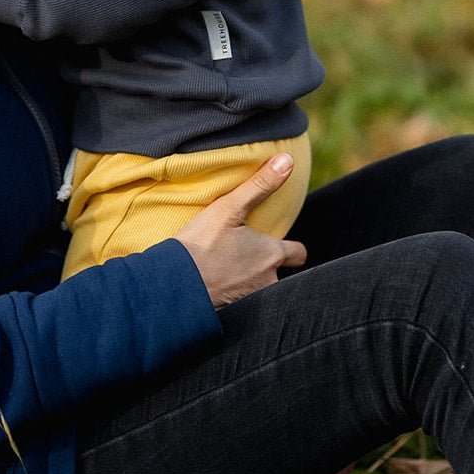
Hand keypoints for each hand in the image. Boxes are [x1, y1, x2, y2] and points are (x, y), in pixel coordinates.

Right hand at [174, 154, 306, 307]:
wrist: (176, 287)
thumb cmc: (202, 244)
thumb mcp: (229, 208)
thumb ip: (261, 184)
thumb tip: (288, 160)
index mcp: (271, 254)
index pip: (298, 253)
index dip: (293, 248)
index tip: (286, 245)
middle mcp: (268, 281)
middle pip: (281, 274)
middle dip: (271, 267)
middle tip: (251, 257)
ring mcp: (252, 300)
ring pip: (263, 290)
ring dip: (252, 281)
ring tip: (231, 271)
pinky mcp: (235, 314)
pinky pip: (244, 304)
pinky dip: (235, 294)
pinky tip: (220, 286)